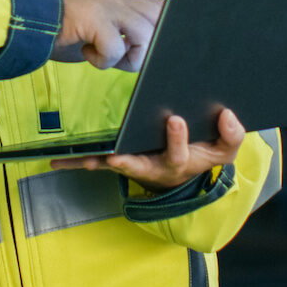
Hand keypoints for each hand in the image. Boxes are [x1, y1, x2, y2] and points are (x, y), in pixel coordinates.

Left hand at [50, 108, 246, 191]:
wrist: (183, 172)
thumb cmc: (200, 155)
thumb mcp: (222, 149)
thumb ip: (231, 135)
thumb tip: (229, 115)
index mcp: (180, 162)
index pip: (181, 152)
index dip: (178, 139)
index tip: (176, 120)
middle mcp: (153, 167)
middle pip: (141, 166)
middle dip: (129, 162)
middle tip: (117, 156)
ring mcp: (133, 166)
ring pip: (112, 166)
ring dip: (95, 163)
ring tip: (78, 159)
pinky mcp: (117, 162)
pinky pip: (96, 162)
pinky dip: (76, 161)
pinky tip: (55, 159)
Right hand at [51, 0, 161, 70]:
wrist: (27, 21)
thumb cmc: (63, 32)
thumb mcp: (101, 28)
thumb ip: (124, 32)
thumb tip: (149, 51)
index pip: (162, 7)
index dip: (163, 29)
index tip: (143, 48)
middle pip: (161, 21)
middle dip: (149, 48)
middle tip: (123, 55)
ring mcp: (108, 6)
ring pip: (145, 36)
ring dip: (126, 58)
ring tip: (103, 56)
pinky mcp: (96, 18)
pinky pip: (116, 49)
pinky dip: (103, 61)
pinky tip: (86, 53)